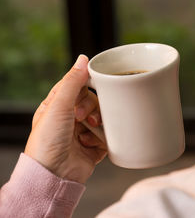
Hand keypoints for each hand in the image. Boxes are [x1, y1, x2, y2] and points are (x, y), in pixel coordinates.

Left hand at [25, 55, 106, 183]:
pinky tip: (91, 143)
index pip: (77, 86)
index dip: (84, 86)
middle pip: (93, 101)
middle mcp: (70, 119)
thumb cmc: (47, 142)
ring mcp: (82, 133)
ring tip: (89, 130)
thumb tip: (82, 59)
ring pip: (102, 118)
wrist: (54, 174)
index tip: (92, 86)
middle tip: (83, 116)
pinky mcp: (93, 147)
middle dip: (91, 107)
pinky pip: (108, 136)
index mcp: (57, 106)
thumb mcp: (58, 106)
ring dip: (98, 123)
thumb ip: (72, 82)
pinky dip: (102, 139)